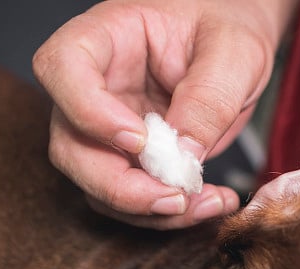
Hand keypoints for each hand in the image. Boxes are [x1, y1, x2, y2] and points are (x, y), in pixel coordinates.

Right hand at [33, 0, 297, 228]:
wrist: (237, 40)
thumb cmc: (228, 22)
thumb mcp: (234, 51)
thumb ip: (209, 97)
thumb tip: (183, 155)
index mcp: (107, 36)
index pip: (62, 68)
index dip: (88, 112)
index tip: (139, 140)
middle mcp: (96, 85)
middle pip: (70, 144)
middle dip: (119, 185)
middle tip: (176, 197)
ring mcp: (106, 126)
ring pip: (95, 183)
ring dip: (146, 208)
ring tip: (208, 203)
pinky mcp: (127, 157)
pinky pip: (127, 198)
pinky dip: (163, 214)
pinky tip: (207, 203)